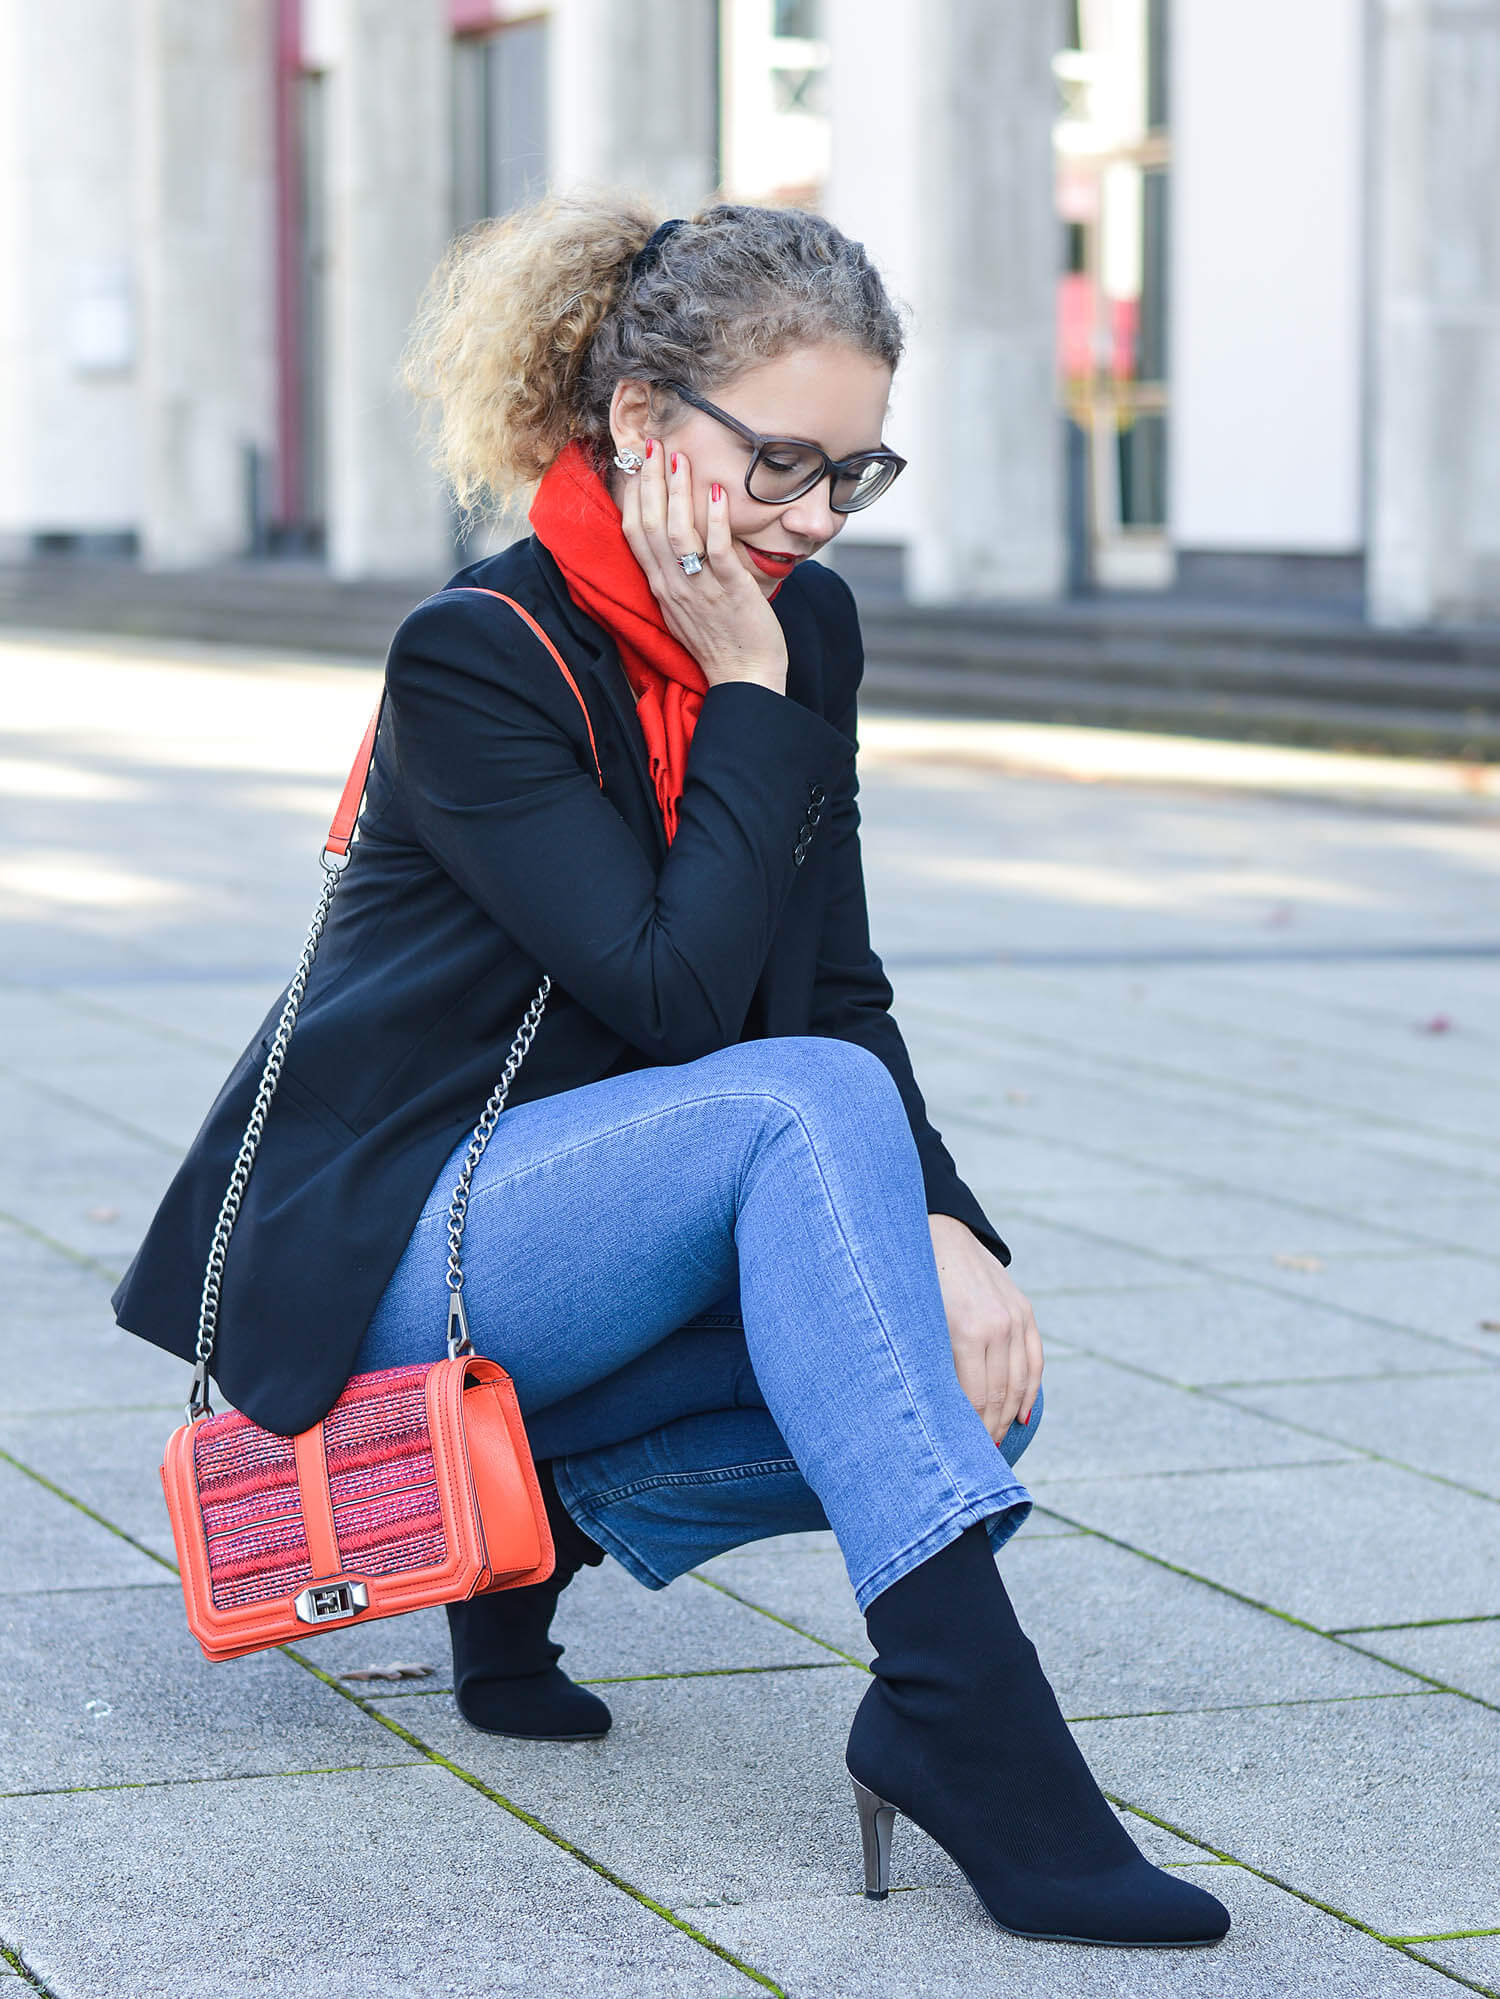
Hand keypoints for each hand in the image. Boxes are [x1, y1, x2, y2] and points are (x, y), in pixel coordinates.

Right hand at [619, 438, 788, 689]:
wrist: (745, 678)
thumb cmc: (720, 640)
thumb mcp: (685, 605)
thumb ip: (677, 571)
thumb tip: (677, 535)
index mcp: (660, 586)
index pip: (634, 532)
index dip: (633, 494)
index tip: (636, 462)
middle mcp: (673, 585)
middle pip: (649, 525)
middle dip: (650, 481)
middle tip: (654, 444)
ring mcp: (700, 589)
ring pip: (678, 533)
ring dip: (678, 492)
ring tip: (681, 459)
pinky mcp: (731, 592)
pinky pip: (718, 551)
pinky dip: (716, 520)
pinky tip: (718, 492)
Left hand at [928, 1213, 1042, 1443]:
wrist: (940, 1232)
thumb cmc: (915, 1282)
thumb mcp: (916, 1322)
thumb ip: (930, 1362)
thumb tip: (933, 1412)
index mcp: (966, 1331)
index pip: (975, 1397)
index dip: (972, 1430)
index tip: (964, 1454)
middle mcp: (997, 1326)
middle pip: (1000, 1395)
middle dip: (991, 1430)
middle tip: (980, 1459)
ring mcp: (1015, 1318)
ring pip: (1019, 1382)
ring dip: (1010, 1416)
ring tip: (998, 1441)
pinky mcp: (1025, 1311)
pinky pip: (1035, 1360)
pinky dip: (1030, 1391)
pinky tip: (1022, 1415)